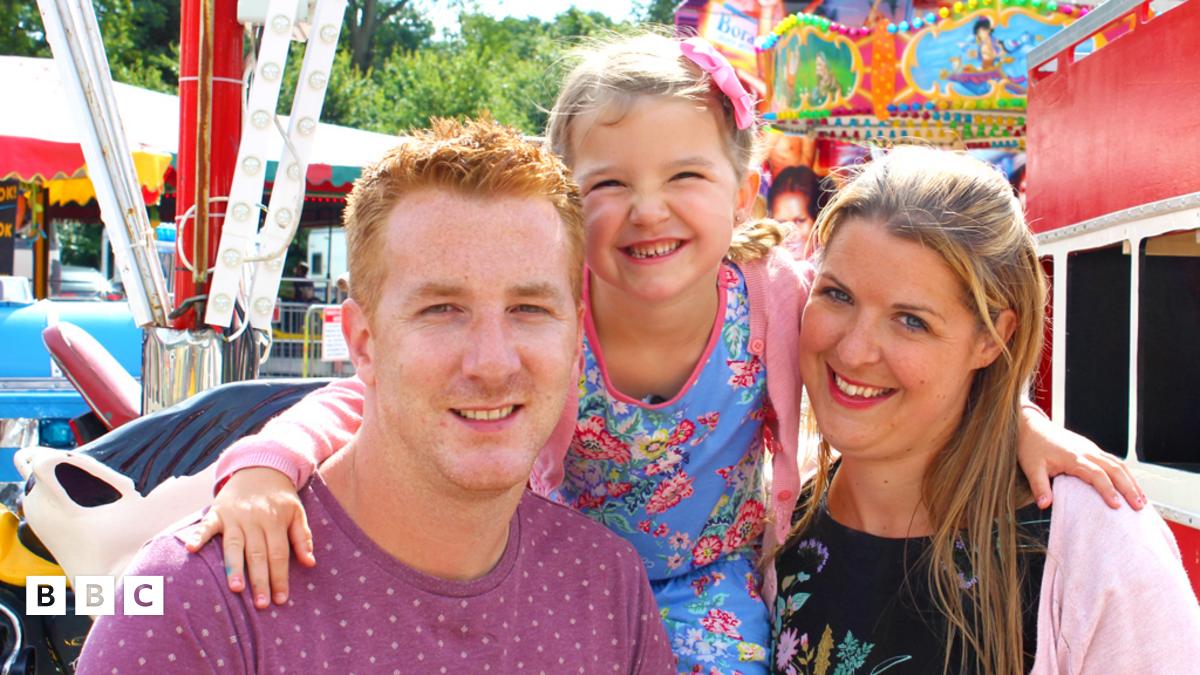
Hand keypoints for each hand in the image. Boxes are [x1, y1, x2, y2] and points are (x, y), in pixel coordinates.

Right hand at [184, 467, 315, 608]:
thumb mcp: (297, 512)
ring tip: (236, 588)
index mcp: (275, 521)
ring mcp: (234, 516)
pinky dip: (198, 535)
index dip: (280, 577)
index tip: (281, 599)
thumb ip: (303, 537)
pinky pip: (206, 525)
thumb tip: (310, 563)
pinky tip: (191, 548)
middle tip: (261, 604)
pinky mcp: (217, 512)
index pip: (279, 554)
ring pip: (234, 545)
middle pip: (258, 554)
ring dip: (234, 567)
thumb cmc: (280, 497)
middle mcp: (254, 520)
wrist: (260, 468)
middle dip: (260, 580)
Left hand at [1018, 406, 1145, 509]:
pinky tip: (1131, 486)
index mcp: (1074, 456)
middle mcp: (1087, 451)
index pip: (1097, 474)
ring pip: (1118, 464)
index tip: (1117, 506)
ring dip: (1131, 481)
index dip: (1108, 490)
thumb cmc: (1031, 447)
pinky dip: (1125, 474)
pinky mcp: (1092, 448)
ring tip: (1142, 500)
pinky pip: (1114, 460)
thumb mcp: (1031, 468)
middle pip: (1115, 468)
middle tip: (1139, 506)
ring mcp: (1091, 448)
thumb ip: (1039, 487)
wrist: (1031, 427)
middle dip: (1129, 488)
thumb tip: (1044, 505)